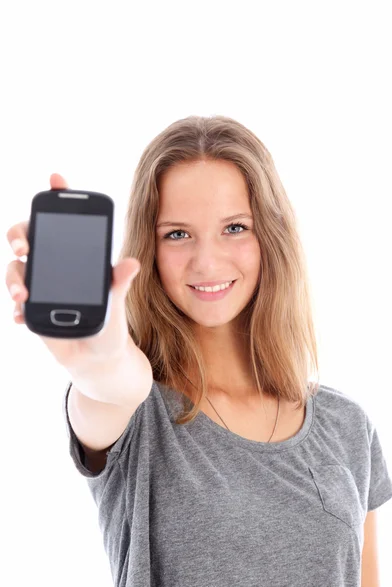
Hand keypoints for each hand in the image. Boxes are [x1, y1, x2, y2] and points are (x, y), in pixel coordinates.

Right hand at [5, 173, 140, 372]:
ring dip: (15, 279)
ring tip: (24, 294)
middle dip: (20, 235)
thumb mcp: (116, 303)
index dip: (58, 198)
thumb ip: (118, 284)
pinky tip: (21, 315)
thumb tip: (132, 263)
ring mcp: (40, 288)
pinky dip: (17, 308)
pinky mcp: (33, 311)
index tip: (56, 179)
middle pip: (28, 238)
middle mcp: (54, 267)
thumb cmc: (110, 326)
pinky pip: (17, 304)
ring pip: (16, 271)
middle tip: (24, 245)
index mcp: (76, 258)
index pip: (65, 222)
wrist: (98, 359)